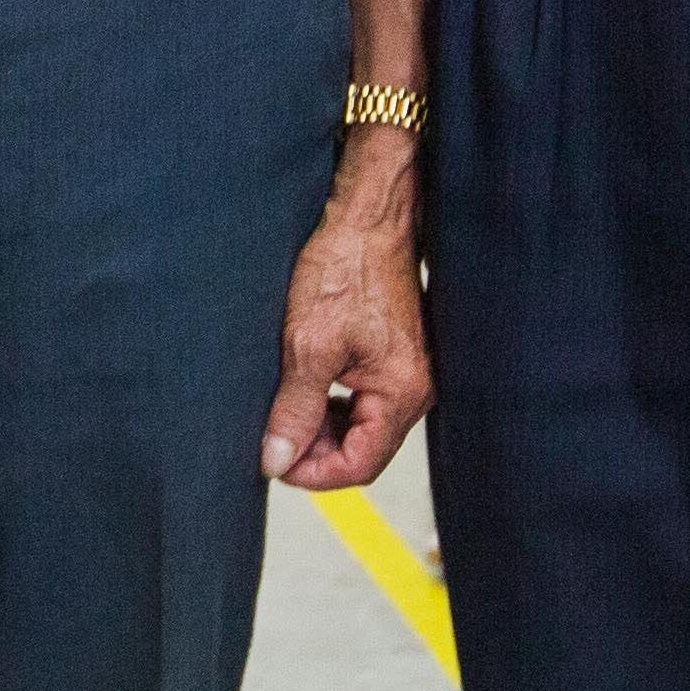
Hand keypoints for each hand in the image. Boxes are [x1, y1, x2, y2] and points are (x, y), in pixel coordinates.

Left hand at [264, 130, 433, 488]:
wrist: (367, 216)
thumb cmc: (345, 267)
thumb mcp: (307, 345)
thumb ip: (294, 409)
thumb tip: (277, 460)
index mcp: (402, 392)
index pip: (360, 465)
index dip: (314, 473)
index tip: (275, 462)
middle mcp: (415, 388)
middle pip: (363, 449)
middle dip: (316, 450)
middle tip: (273, 435)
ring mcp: (408, 372)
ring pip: (361, 426)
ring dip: (322, 427)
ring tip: (284, 408)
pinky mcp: (396, 356)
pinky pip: (365, 400)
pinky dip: (333, 403)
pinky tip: (305, 386)